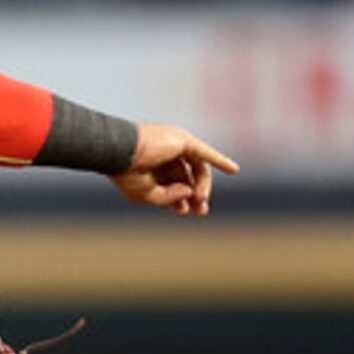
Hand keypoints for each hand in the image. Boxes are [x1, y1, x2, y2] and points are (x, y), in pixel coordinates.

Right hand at [112, 122, 236, 217]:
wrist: (120, 153)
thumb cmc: (126, 173)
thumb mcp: (148, 195)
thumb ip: (170, 198)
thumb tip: (191, 193)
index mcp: (154, 169)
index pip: (176, 186)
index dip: (182, 200)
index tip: (182, 212)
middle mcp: (166, 157)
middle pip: (189, 179)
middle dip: (196, 196)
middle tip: (201, 212)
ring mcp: (175, 147)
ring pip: (197, 170)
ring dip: (203, 186)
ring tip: (202, 200)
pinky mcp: (183, 141)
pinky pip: (205, 153)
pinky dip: (219, 160)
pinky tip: (233, 170)